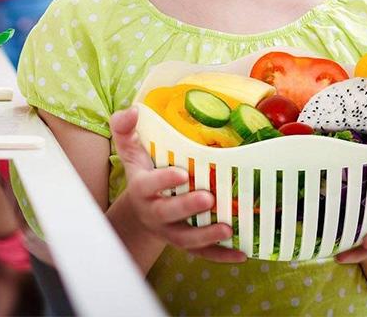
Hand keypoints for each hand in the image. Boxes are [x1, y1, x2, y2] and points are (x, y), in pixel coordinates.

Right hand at [110, 107, 246, 262]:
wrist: (140, 210)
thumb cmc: (141, 171)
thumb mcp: (130, 149)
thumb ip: (125, 128)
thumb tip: (134, 110)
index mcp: (141, 187)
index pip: (148, 184)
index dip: (163, 180)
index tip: (181, 172)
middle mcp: (154, 212)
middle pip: (167, 213)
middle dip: (187, 207)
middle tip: (208, 198)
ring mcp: (170, 231)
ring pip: (185, 239)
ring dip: (206, 235)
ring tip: (227, 227)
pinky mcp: (185, 243)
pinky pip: (202, 254)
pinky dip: (221, 255)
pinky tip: (241, 253)